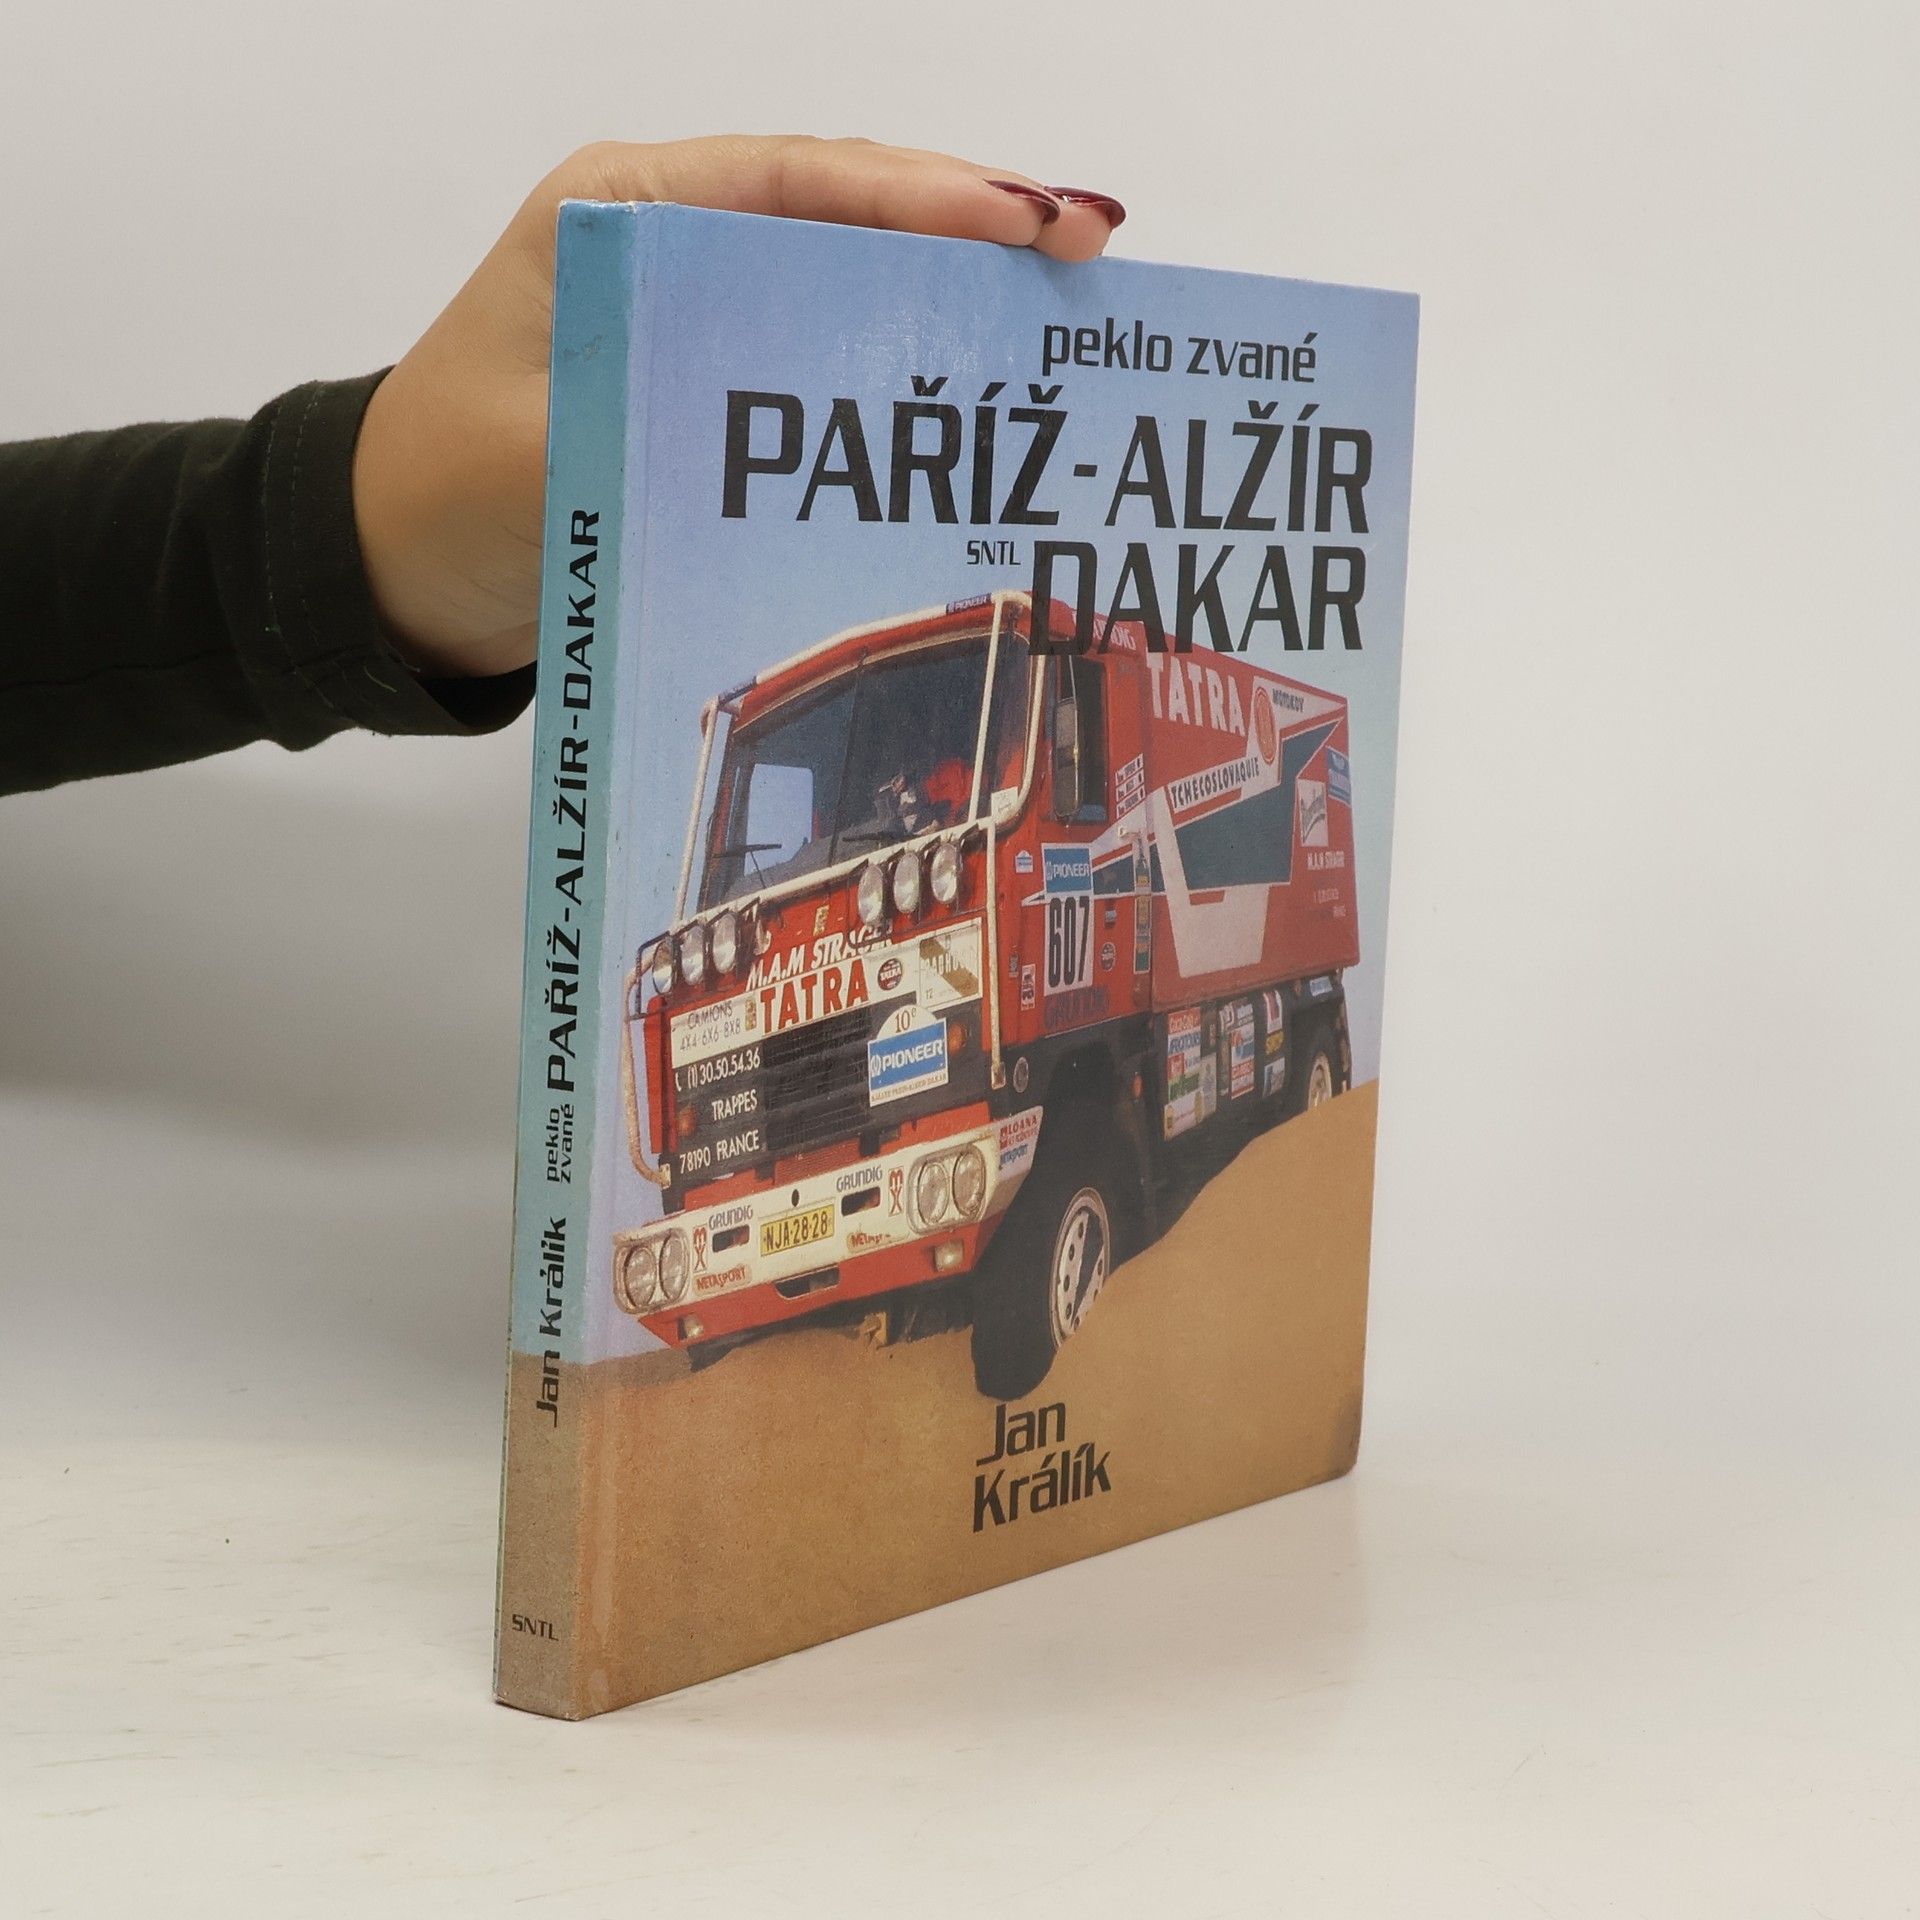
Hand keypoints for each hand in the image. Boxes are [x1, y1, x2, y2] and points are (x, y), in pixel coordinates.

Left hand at [352, 137, 1124, 679]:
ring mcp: (699, 322)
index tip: (1025, 219)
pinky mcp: (714, 397)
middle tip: (1085, 252)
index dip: (920, 195)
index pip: (797, 179)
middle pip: (844, 219)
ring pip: (846, 289)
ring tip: (1056, 321)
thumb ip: (654, 419)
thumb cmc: (439, 493)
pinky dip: (897, 380)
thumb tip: (794, 432)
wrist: (391, 570)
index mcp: (621, 214)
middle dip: (967, 231)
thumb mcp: (540, 448)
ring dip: (947, 303)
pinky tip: (967, 407)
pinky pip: (824, 370)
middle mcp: (671, 250)